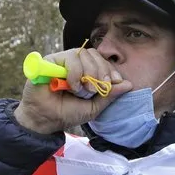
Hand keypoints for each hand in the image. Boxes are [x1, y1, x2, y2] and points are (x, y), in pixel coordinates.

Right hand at [14, 48, 131, 133]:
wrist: (45, 119)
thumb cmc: (67, 113)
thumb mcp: (94, 107)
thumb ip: (109, 95)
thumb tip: (129, 84)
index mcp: (86, 72)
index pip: (101, 61)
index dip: (110, 69)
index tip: (115, 81)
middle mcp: (75, 64)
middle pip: (94, 54)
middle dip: (100, 71)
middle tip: (96, 89)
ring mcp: (62, 61)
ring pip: (83, 54)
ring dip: (87, 73)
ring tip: (82, 90)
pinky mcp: (51, 61)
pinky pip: (69, 57)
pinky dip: (75, 72)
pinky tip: (73, 86)